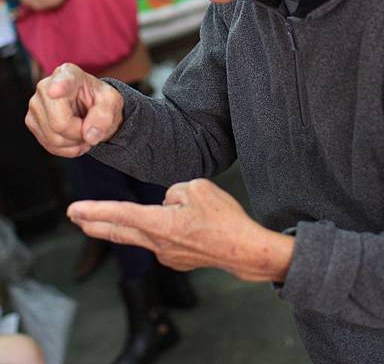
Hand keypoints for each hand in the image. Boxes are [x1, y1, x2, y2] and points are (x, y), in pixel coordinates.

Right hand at [26, 63, 123, 156]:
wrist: (90, 107)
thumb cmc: (99, 99)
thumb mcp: (112, 103)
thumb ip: (105, 117)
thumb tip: (89, 135)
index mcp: (69, 74)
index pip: (63, 81)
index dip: (59, 87)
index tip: (55, 91)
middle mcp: (46, 86)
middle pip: (59, 123)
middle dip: (79, 133)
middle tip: (90, 127)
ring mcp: (35, 104)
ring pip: (54, 138)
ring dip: (74, 142)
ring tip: (83, 131)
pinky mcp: (31, 121)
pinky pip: (49, 145)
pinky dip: (66, 148)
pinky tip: (74, 138)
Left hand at [68, 178, 293, 281]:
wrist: (244, 250)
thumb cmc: (223, 219)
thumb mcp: (198, 188)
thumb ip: (174, 192)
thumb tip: (166, 203)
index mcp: (161, 224)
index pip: (122, 214)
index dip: (96, 210)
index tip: (74, 209)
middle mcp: (159, 243)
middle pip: (120, 232)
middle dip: (95, 223)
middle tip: (75, 217)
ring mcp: (167, 254)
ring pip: (144, 233)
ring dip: (132, 224)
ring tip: (136, 217)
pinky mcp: (177, 259)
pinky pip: (163, 237)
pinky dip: (163, 229)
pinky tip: (183, 224)